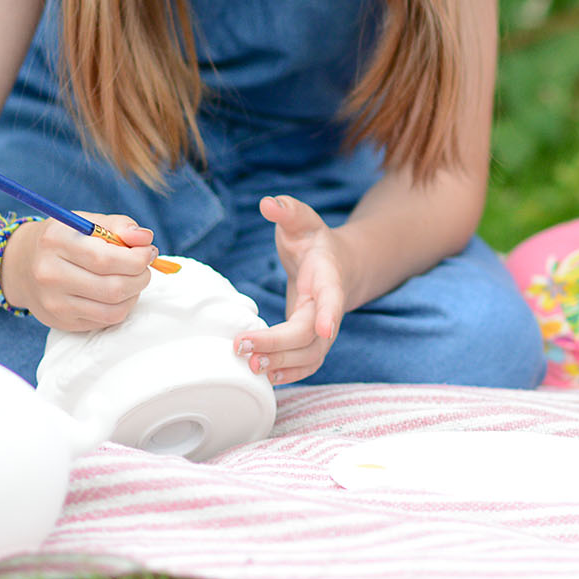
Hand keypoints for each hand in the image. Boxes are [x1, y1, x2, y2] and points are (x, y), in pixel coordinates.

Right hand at [2, 213, 155, 331]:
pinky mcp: (61, 321)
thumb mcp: (86, 222)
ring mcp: (54, 302)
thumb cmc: (64, 240)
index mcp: (56, 242)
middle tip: (144, 268)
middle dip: (140, 277)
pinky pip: (105, 320)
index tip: (148, 252)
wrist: (22, 266)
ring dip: (134, 294)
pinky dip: (121, 307)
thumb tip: (145, 238)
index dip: (137, 258)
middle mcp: (50, 274)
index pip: (105, 258)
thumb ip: (119, 225)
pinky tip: (118, 293)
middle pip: (112, 287)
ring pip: (113, 309)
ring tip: (133, 279)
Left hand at [245, 195, 350, 384]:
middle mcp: (330, 307)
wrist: (336, 265)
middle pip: (312, 335)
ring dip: (282, 364)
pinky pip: (306, 363)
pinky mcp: (311, 340)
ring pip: (311, 356)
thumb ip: (288, 211)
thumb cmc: (313, 242)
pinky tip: (265, 375)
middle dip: (279, 345)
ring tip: (249, 364)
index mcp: (329, 276)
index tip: (322, 329)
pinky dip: (289, 373)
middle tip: (241, 344)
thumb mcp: (301, 221)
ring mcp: (323, 328)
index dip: (328, 313)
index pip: (332, 297)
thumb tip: (268, 203)